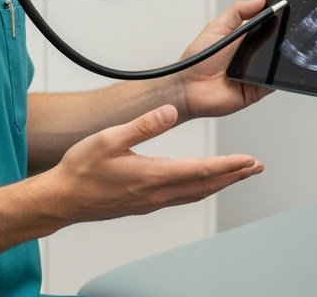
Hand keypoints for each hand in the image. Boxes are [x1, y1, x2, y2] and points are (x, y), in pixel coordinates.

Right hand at [47, 104, 263, 223]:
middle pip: (205, 185)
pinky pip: (181, 197)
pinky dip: (200, 189)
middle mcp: (156, 193)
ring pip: (195, 194)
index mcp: (152, 175)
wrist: (61, 199)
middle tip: (256, 168)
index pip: (201, 170)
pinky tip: (201, 184)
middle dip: (234, 176)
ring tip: (237, 174)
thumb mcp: (109, 138)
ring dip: (220, 183)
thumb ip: (142, 124)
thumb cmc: (80, 171)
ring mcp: (151, 202)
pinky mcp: (144, 204)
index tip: (249, 160)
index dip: (229, 165)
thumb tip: (169, 112)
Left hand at [170, 0, 275, 119]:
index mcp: (244, 40)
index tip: (283, 12)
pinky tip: (269, 73)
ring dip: (277, 60)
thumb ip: (237, 12)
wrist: (187, 89)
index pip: (267, 28)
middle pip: (274, 46)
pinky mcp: (256, 90)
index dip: (276, 21)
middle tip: (278, 34)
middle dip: (279, 40)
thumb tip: (259, 1)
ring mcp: (254, 74)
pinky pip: (272, 85)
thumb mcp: (216, 28)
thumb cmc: (196, 61)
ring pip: (275, 65)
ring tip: (268, 54)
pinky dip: (275, 80)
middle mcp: (251, 56)